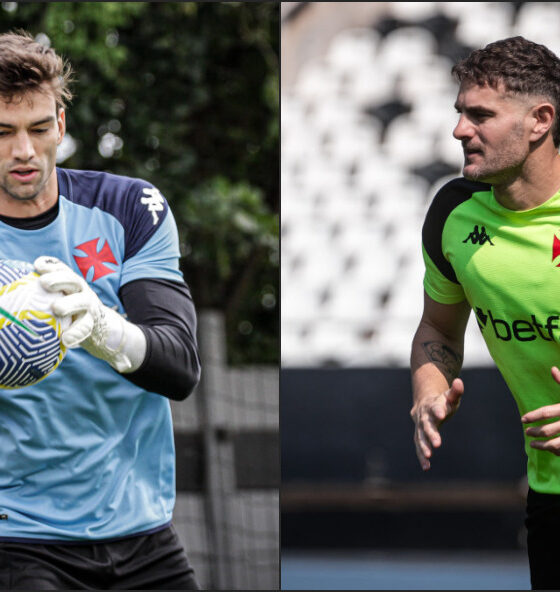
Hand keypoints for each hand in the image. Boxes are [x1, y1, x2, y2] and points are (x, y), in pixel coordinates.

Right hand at [34, 256, 145, 372]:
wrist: (93, 308)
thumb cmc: (96, 331)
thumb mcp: (107, 344)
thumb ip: (117, 356)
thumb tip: (124, 368)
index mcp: (93, 319)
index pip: (87, 326)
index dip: (78, 332)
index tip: (67, 340)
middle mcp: (86, 302)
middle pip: (81, 301)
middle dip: (71, 305)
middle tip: (57, 309)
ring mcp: (78, 288)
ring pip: (71, 281)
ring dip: (59, 279)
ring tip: (43, 281)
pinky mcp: (68, 278)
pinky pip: (60, 269)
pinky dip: (51, 265)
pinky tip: (38, 264)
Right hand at [410, 378, 463, 470]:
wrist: (424, 405)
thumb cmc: (441, 401)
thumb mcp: (449, 396)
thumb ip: (455, 391)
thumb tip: (459, 382)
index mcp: (432, 405)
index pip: (435, 407)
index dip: (438, 410)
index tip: (442, 414)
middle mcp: (424, 417)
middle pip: (427, 425)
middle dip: (431, 434)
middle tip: (437, 443)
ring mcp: (420, 427)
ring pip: (420, 437)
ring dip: (424, 446)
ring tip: (429, 456)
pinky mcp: (419, 436)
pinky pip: (419, 446)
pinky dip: (421, 456)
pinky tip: (426, 467)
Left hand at [521, 366, 559, 454]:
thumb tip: (552, 369)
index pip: (547, 412)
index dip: (533, 416)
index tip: (523, 419)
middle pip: (548, 430)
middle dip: (534, 432)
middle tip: (527, 432)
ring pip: (554, 445)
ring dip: (541, 446)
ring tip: (533, 444)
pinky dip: (555, 452)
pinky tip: (550, 450)